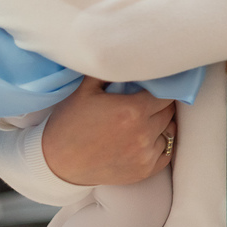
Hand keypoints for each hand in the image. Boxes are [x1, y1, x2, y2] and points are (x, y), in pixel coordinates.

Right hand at [41, 76, 176, 185]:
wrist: (57, 163)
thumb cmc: (70, 123)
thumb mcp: (86, 90)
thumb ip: (110, 72)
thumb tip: (126, 55)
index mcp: (133, 110)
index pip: (166, 94)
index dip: (163, 89)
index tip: (155, 88)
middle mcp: (143, 133)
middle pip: (169, 112)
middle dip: (161, 105)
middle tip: (147, 103)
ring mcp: (145, 155)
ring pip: (169, 132)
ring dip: (162, 125)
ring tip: (145, 122)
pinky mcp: (144, 171)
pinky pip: (166, 153)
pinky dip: (160, 145)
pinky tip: (146, 140)